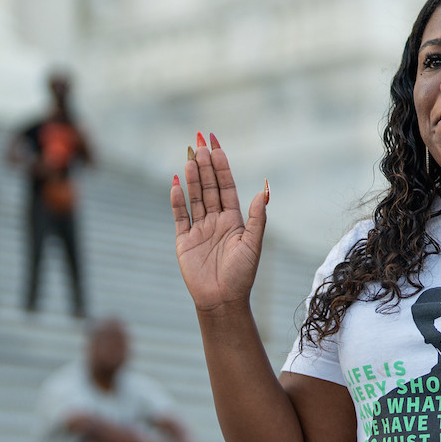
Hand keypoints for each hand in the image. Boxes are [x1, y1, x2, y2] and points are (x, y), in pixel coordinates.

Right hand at [171, 133, 268, 312]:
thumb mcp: (253, 244)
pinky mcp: (184, 240)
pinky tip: (175, 183)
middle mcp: (216, 221)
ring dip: (192, 177)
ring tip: (189, 156)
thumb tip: (265, 189)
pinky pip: (179, 215)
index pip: (226, 186)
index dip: (221, 165)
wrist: (222, 300)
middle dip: (205, 164)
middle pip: (209, 187)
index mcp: (233, 220)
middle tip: (200, 141)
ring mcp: (199, 229)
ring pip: (194, 197)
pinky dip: (177, 199)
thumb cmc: (242, 275)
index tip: (216, 144)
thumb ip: (257, 216)